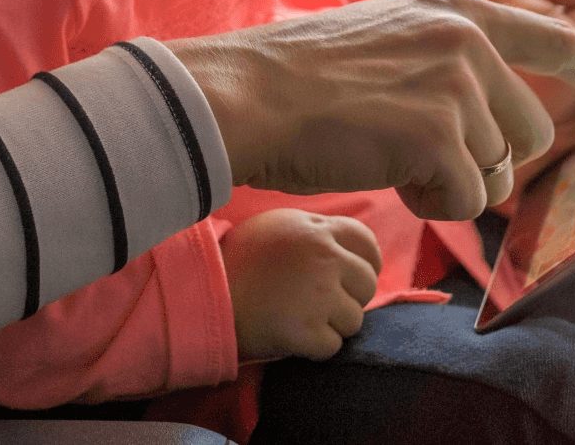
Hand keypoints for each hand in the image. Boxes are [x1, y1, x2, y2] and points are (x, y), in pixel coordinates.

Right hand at [169, 0, 574, 222]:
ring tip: (386, 150)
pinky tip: (383, 170)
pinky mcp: (440, 133)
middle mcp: (467, 38)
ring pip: (495, 170)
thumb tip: (500, 122)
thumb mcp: (391, 42)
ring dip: (448, 180)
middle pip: (528, 130)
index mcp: (454, 10)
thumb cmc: (305, 79)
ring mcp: (457, 83)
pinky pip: (464, 200)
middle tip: (418, 152)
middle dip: (485, 157)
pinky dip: (428, 202)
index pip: (557, 39)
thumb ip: (451, 63)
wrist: (247, 92)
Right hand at [221, 208, 380, 361]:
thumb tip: (344, 248)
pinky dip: (317, 347)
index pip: (366, 241)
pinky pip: (334, 347)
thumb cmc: (239, 259)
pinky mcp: (308, 331)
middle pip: (367, 283)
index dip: (367, 261)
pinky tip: (295, 336)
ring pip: (355, 319)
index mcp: (316, 229)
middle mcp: (323, 257)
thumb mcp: (278, 227)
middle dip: (350, 297)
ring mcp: (318, 295)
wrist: (206, 293)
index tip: (354, 276)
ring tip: (304, 318)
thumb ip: (314, 231)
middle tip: (323, 303)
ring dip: (334, 325)